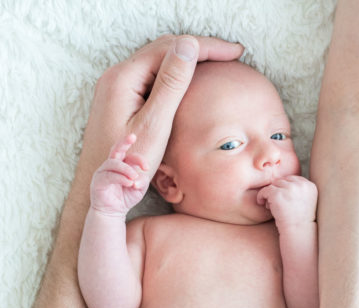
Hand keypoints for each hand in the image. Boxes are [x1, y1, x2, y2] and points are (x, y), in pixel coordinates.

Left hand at [77, 35, 242, 187]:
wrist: (103, 191)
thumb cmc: (126, 167)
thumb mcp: (154, 126)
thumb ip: (171, 85)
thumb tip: (189, 45)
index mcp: (123, 79)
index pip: (170, 48)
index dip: (205, 46)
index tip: (235, 52)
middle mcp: (116, 76)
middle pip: (163, 50)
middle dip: (199, 49)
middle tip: (232, 55)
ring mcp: (116, 88)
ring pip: (158, 63)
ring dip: (188, 61)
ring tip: (218, 64)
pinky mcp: (120, 100)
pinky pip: (151, 77)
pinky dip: (174, 76)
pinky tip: (192, 82)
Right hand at [90, 134, 149, 216]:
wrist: (112, 213)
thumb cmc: (126, 198)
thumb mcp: (139, 189)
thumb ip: (142, 180)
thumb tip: (137, 177)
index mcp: (122, 165)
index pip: (129, 156)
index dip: (139, 159)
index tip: (146, 167)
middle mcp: (111, 166)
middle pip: (116, 149)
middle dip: (124, 142)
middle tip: (132, 136)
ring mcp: (103, 172)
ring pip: (113, 163)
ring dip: (125, 169)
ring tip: (133, 178)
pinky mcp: (97, 181)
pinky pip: (108, 175)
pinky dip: (120, 178)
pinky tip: (128, 183)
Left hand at [256, 175, 316, 229]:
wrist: (297, 231)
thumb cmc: (299, 220)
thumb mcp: (305, 202)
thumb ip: (298, 191)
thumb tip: (281, 182)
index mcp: (309, 186)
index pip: (293, 179)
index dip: (284, 188)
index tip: (282, 199)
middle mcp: (300, 185)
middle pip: (282, 181)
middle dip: (277, 191)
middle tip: (275, 204)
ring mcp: (289, 188)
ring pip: (273, 185)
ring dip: (270, 195)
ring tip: (271, 207)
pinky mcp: (277, 194)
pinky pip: (265, 190)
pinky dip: (261, 196)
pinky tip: (262, 204)